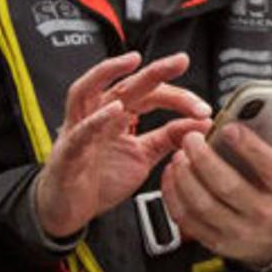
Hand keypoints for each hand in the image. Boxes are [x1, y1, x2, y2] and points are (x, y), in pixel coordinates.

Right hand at [34, 52, 211, 237]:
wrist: (70, 210)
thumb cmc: (101, 180)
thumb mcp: (144, 156)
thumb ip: (169, 138)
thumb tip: (202, 123)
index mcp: (119, 115)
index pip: (151, 95)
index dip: (179, 98)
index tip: (204, 108)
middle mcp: (97, 115)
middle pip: (125, 84)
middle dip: (154, 70)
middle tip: (180, 61)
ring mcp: (79, 130)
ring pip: (87, 91)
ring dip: (109, 73)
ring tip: (134, 63)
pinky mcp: (67, 152)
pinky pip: (80, 131)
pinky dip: (96, 119)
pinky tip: (114, 110)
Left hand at [161, 122, 271, 268]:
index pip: (271, 168)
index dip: (249, 148)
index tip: (230, 128)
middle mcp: (263, 211)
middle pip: (229, 186)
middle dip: (205, 159)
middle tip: (192, 138)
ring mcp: (238, 229)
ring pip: (204, 204)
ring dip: (186, 177)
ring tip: (180, 155)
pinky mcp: (217, 241)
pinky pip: (189, 219)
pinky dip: (175, 196)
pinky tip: (173, 176)